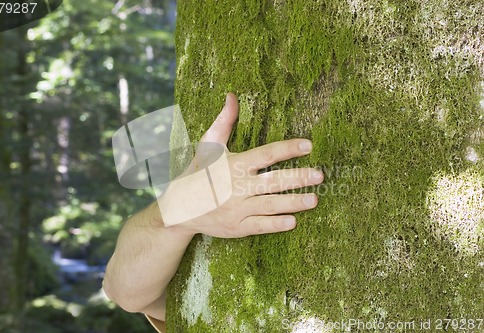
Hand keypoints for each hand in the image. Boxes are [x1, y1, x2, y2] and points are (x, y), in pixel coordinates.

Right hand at [158, 93, 323, 237]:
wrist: (180, 208)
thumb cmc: (199, 172)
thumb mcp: (209, 145)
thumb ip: (224, 121)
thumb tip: (232, 95)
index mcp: (235, 165)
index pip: (266, 154)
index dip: (287, 149)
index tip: (308, 145)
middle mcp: (238, 187)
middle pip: (273, 181)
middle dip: (297, 178)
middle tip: (320, 175)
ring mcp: (237, 209)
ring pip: (270, 205)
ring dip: (293, 202)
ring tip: (315, 200)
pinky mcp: (236, 227)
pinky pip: (259, 226)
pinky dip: (275, 224)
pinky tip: (293, 222)